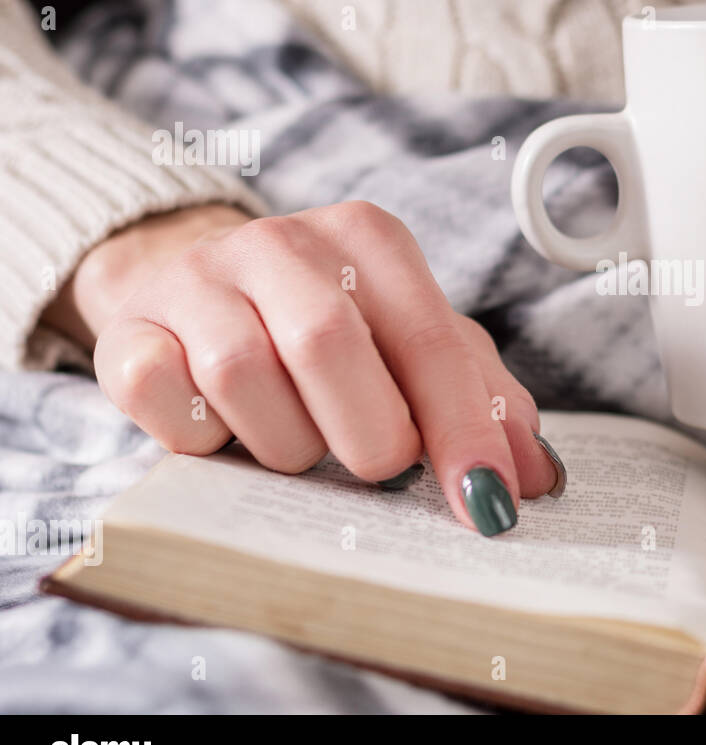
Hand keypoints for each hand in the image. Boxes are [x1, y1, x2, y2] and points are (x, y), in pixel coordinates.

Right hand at [44, 201, 559, 534]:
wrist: (192, 285)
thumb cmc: (326, 324)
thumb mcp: (413, 345)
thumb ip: (480, 400)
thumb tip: (538, 476)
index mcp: (369, 241)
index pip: (431, 339)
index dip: (464, 429)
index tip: (488, 503)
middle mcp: (281, 243)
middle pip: (329, 346)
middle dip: (367, 435)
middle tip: (377, 466)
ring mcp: (197, 281)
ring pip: (244, 376)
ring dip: (286, 441)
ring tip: (298, 439)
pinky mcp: (129, 330)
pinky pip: (166, 399)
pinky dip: (205, 436)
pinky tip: (227, 429)